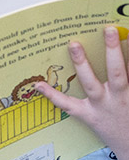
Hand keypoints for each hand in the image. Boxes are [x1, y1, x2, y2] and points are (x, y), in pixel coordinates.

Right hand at [35, 26, 128, 159]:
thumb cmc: (111, 128)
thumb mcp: (94, 121)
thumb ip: (78, 104)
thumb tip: (45, 83)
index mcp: (91, 113)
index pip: (68, 104)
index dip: (52, 95)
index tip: (38, 84)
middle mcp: (105, 104)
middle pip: (91, 83)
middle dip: (81, 63)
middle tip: (74, 43)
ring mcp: (123, 98)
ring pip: (118, 74)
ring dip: (113, 51)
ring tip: (110, 31)